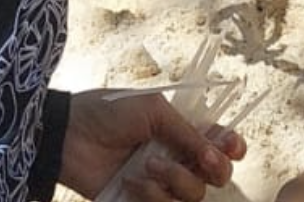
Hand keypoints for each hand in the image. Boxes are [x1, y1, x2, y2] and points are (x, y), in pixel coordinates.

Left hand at [65, 90, 243, 201]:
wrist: (71, 136)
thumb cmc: (110, 112)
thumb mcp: (153, 110)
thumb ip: (187, 132)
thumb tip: (216, 155)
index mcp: (182, 130)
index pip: (219, 143)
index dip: (233, 147)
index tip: (233, 148)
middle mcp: (177, 159)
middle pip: (216, 176)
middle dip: (213, 169)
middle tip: (199, 161)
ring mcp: (161, 184)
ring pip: (193, 197)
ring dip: (174, 180)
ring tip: (147, 165)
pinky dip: (153, 196)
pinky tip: (133, 181)